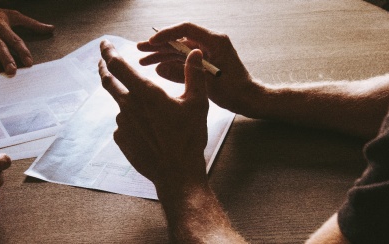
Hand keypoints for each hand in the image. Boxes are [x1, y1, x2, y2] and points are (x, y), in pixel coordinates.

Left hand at [98, 40, 208, 191]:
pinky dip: (133, 122)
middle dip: (104, 69)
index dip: (109, 52)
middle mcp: (129, 106)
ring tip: (153, 116)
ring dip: (130, 102)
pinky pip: (124, 124)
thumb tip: (194, 52)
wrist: (177, 173)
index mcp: (146, 93)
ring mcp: (122, 124)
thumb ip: (194, 74)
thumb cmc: (189, 138)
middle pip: (109, 82)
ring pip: (122, 105)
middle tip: (102, 61)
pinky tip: (149, 132)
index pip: (119, 66)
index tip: (104, 44)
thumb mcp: (197, 103)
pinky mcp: (121, 139)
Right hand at [138, 22, 262, 116]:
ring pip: (179, 50)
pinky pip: (184, 60)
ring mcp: (207, 52)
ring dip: (162, 55)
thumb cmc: (234, 90)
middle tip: (140, 49)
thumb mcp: (207, 82)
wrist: (249, 99)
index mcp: (215, 41)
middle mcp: (210, 43)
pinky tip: (157, 68)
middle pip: (179, 39)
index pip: (186, 29)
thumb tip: (159, 67)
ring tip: (143, 60)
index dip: (167, 34)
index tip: (151, 42)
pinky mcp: (204, 62)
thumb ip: (183, 73)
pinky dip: (171, 63)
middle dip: (159, 45)